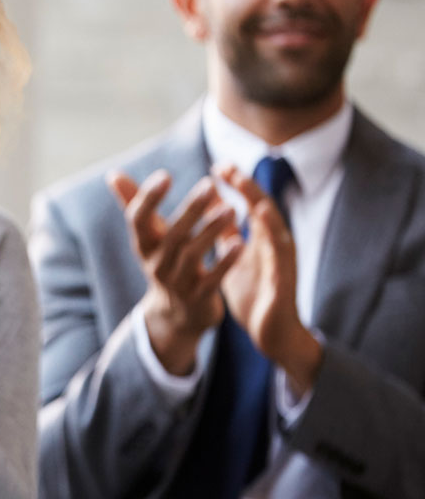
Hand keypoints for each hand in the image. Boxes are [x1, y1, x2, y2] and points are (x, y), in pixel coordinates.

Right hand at [108, 169, 242, 374]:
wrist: (176, 315)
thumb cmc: (163, 262)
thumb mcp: (147, 237)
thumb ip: (133, 204)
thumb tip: (112, 174)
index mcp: (143, 245)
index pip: (138, 219)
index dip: (148, 198)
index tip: (165, 174)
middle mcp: (156, 264)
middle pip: (172, 234)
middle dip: (191, 210)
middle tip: (210, 184)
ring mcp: (177, 282)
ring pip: (193, 254)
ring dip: (211, 231)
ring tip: (232, 208)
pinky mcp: (199, 298)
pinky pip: (213, 279)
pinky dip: (225, 262)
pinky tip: (240, 242)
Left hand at [214, 163, 322, 395]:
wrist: (270, 333)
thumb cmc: (255, 293)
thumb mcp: (235, 260)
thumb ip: (228, 235)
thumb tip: (215, 210)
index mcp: (260, 239)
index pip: (249, 204)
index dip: (236, 185)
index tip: (217, 166)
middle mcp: (275, 245)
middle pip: (264, 210)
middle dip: (248, 189)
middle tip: (229, 169)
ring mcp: (282, 263)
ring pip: (276, 232)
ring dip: (263, 213)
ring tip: (249, 194)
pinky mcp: (283, 284)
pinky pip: (280, 264)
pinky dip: (272, 249)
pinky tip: (264, 236)